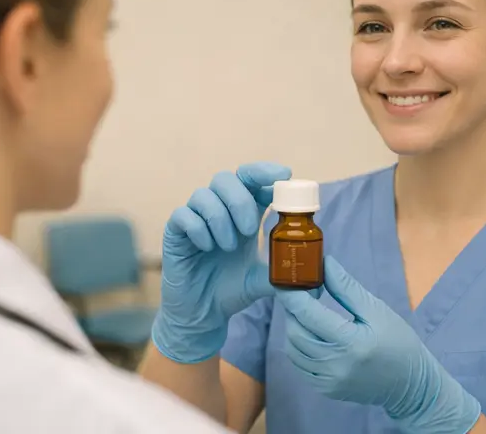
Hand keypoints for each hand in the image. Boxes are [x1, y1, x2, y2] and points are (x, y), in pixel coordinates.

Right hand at [152, 162, 291, 363]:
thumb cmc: (232, 291)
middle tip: (250, 230)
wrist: (203, 314)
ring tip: (228, 247)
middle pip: (226, 178)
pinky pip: (183, 214)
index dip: (265, 171)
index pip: (251, 178)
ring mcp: (195, 218)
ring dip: (220, 219)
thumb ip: (281, 270)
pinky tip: (207, 248)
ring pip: (204, 195)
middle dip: (241, 200)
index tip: (284, 176)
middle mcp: (218, 209)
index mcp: (243, 213)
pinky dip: (198, 229)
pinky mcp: (175, 232)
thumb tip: (311, 271)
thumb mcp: (262, 280)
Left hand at [275, 256, 480, 433]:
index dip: (292, 295)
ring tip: (306, 314)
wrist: (411, 384)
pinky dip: (299, 347)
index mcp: (351, 342)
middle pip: (295, 332)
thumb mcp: (377, 310)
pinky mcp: (326, 390)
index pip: (308, 314)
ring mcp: (329, 381)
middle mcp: (336, 365)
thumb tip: (324, 263)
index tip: (285, 280)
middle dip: (292, 310)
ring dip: (294, 327)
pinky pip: (300, 365)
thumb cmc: (398, 341)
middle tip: (301, 294)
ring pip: (293, 350)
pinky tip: (311, 335)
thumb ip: (347, 288)